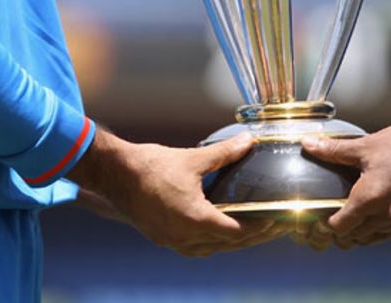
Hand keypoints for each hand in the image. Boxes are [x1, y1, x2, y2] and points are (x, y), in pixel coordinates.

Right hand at [68, 130, 282, 255]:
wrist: (114, 174)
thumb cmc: (151, 165)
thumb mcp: (193, 158)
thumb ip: (225, 153)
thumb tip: (249, 141)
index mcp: (196, 220)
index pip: (237, 232)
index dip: (260, 227)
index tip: (276, 221)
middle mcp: (185, 237)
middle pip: (227, 244)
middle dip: (251, 237)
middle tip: (272, 228)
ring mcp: (171, 241)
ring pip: (209, 249)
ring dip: (229, 242)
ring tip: (248, 231)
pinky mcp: (161, 237)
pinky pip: (192, 246)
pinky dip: (209, 241)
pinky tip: (214, 230)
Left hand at [298, 122, 390, 249]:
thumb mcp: (364, 146)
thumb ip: (333, 150)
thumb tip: (309, 144)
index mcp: (368, 198)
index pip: (341, 227)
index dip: (330, 224)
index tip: (327, 219)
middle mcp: (386, 214)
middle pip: (357, 236)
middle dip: (346, 230)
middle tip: (340, 220)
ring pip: (377, 236)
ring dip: (366, 231)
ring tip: (360, 219)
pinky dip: (388, 225)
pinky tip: (384, 213)